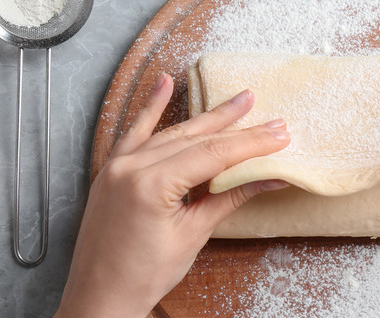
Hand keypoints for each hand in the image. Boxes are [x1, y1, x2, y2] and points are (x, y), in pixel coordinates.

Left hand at [55, 73, 289, 317]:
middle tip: (265, 111)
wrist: (100, 298)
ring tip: (237, 103)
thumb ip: (231, 197)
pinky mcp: (112, 171)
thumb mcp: (194, 234)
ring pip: (171, 133)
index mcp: (151, 184)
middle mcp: (131, 167)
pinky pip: (134, 132)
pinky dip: (150, 108)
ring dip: (206, 118)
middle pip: (195, 138)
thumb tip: (271, 178)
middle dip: (234, 125)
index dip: (250, 143)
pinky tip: (164, 83)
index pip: (213, 154)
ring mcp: (118, 166)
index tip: (279, 133)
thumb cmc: (143, 275)